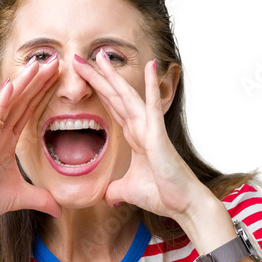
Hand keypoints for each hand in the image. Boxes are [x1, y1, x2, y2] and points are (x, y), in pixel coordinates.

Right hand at [0, 55, 62, 226]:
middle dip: (39, 82)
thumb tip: (60, 209)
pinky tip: (14, 84)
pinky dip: (3, 101)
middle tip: (57, 61)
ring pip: (10, 104)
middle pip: (23, 102)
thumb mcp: (20, 198)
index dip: (43, 95)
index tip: (59, 78)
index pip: (29, 112)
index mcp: (7, 142)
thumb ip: (41, 199)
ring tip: (40, 64)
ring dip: (25, 83)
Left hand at [73, 49, 207, 219]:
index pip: (112, 107)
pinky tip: (150, 65)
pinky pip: (153, 108)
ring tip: (100, 56)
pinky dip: (151, 87)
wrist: (182, 204)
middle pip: (115, 97)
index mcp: (135, 137)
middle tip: (78, 58)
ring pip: (128, 97)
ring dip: (114, 76)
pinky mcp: (159, 136)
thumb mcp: (128, 191)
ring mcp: (150, 129)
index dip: (97, 90)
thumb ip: (116, 190)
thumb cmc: (162, 195)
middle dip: (97, 78)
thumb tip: (107, 196)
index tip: (82, 75)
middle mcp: (142, 128)